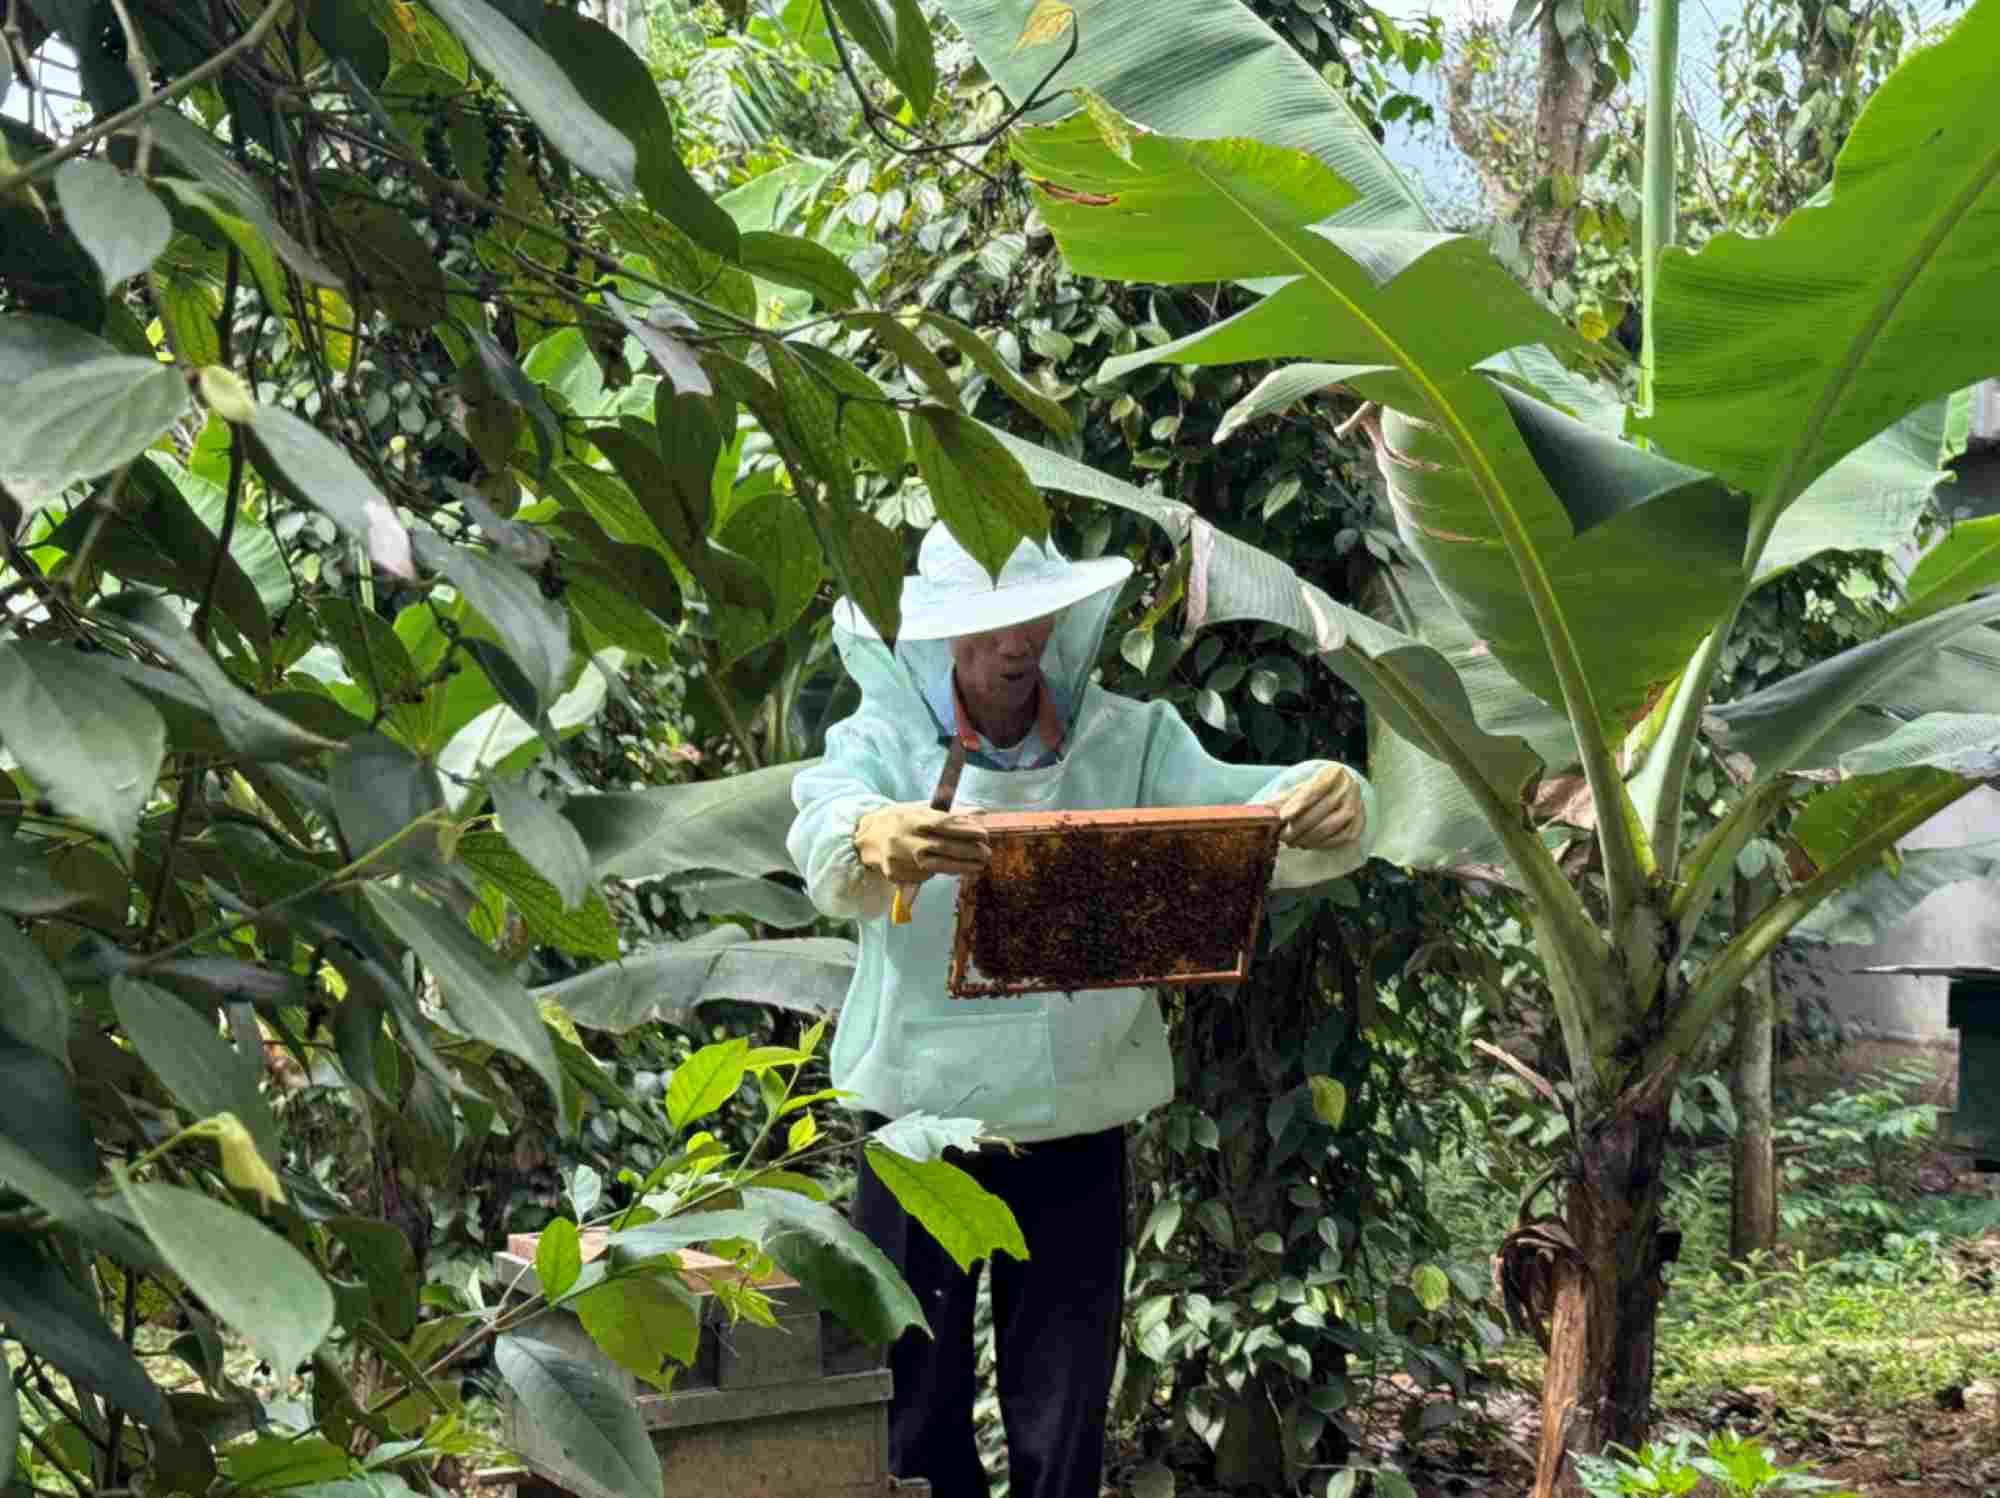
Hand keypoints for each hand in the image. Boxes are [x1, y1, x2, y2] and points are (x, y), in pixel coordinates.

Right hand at [854, 803, 990, 884]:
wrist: (867, 838)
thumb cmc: (899, 821)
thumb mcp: (921, 810)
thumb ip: (951, 813)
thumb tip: (981, 811)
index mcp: (912, 818)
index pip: (944, 824)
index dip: (967, 830)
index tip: (984, 835)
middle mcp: (906, 838)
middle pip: (944, 847)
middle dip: (970, 851)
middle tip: (987, 853)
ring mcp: (900, 858)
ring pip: (937, 866)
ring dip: (962, 867)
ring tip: (979, 865)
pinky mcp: (897, 874)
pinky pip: (924, 876)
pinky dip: (940, 872)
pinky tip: (953, 869)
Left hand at [1276, 764, 1363, 850]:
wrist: (1342, 792)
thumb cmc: (1317, 790)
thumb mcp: (1300, 788)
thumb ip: (1284, 798)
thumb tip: (1265, 810)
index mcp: (1333, 773)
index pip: (1315, 788)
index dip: (1299, 803)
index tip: (1284, 816)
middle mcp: (1348, 787)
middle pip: (1321, 810)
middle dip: (1298, 827)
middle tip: (1282, 837)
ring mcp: (1356, 805)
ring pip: (1331, 826)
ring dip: (1309, 838)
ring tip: (1293, 842)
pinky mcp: (1360, 822)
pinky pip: (1340, 837)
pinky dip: (1322, 844)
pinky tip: (1308, 844)